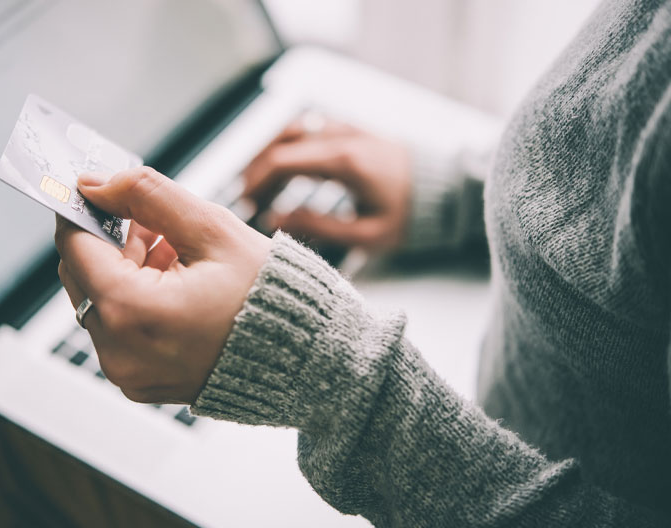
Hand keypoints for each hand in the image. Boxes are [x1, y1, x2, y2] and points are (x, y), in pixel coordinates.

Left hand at [54, 167, 271, 403]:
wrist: (304, 358)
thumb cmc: (270, 298)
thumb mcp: (212, 230)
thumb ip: (148, 195)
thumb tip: (97, 184)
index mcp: (131, 313)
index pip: (74, 245)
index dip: (82, 209)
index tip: (96, 190)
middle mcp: (118, 352)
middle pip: (82, 274)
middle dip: (111, 240)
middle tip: (153, 222)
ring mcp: (127, 373)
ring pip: (100, 300)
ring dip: (126, 269)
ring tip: (178, 256)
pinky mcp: (139, 381)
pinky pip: (118, 329)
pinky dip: (136, 300)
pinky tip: (178, 285)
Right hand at [243, 116, 411, 250]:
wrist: (446, 191)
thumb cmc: (410, 217)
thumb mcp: (366, 234)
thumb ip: (318, 226)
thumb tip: (274, 219)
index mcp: (344, 161)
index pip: (282, 161)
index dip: (256, 182)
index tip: (245, 205)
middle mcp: (341, 137)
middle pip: (280, 142)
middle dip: (256, 169)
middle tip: (246, 198)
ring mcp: (346, 129)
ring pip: (292, 130)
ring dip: (269, 154)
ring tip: (259, 184)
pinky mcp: (351, 131)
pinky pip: (309, 129)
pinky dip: (288, 146)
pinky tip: (284, 169)